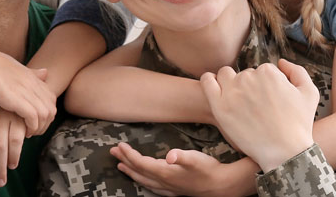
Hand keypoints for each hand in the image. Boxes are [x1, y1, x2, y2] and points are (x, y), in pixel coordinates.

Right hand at [0, 34, 56, 134]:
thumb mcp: (11, 66)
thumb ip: (29, 73)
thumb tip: (46, 72)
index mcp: (30, 75)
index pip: (51, 98)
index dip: (45, 113)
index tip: (32, 121)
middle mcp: (31, 81)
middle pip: (52, 108)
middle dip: (44, 123)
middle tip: (31, 130)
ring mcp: (24, 89)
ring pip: (46, 114)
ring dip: (38, 128)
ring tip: (26, 133)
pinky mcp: (14, 98)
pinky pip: (34, 117)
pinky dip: (31, 127)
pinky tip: (21, 132)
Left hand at [109, 143, 249, 196]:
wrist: (223, 185)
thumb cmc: (208, 170)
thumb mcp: (196, 159)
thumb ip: (181, 156)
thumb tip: (170, 155)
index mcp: (165, 173)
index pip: (140, 163)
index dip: (128, 154)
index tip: (119, 145)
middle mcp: (164, 182)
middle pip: (138, 171)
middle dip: (124, 161)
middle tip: (112, 152)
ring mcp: (169, 188)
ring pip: (144, 180)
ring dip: (131, 172)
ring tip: (120, 167)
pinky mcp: (175, 190)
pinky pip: (152, 187)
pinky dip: (143, 182)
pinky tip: (144, 181)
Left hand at [200, 59, 319, 171]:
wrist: (284, 152)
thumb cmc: (299, 124)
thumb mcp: (309, 93)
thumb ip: (297, 71)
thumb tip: (280, 62)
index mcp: (268, 72)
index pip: (263, 71)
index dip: (267, 85)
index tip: (268, 100)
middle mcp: (249, 78)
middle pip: (245, 74)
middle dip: (249, 86)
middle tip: (255, 106)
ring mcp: (232, 92)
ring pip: (226, 75)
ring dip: (230, 82)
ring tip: (237, 98)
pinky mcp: (219, 106)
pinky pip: (208, 82)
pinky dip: (210, 80)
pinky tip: (216, 88)